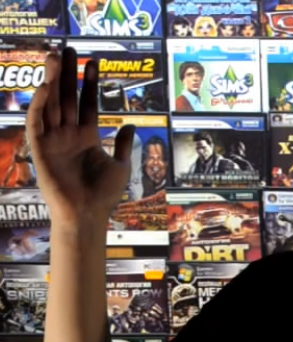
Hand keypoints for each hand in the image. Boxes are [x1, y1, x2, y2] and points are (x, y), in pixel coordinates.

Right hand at [26, 47, 134, 226]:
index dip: (89, 84)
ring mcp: (53, 140)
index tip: (94, 63)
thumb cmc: (104, 195)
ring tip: (56, 56)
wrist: (88, 214)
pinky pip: (37, 122)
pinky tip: (46, 87)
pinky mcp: (39, 149)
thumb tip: (129, 125)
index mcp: (87, 138)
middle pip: (66, 98)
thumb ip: (123, 145)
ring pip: (50, 104)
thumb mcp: (121, 166)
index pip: (87, 104)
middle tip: (68, 49)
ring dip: (52, 80)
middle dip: (67, 74)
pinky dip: (40, 104)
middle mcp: (68, 135)